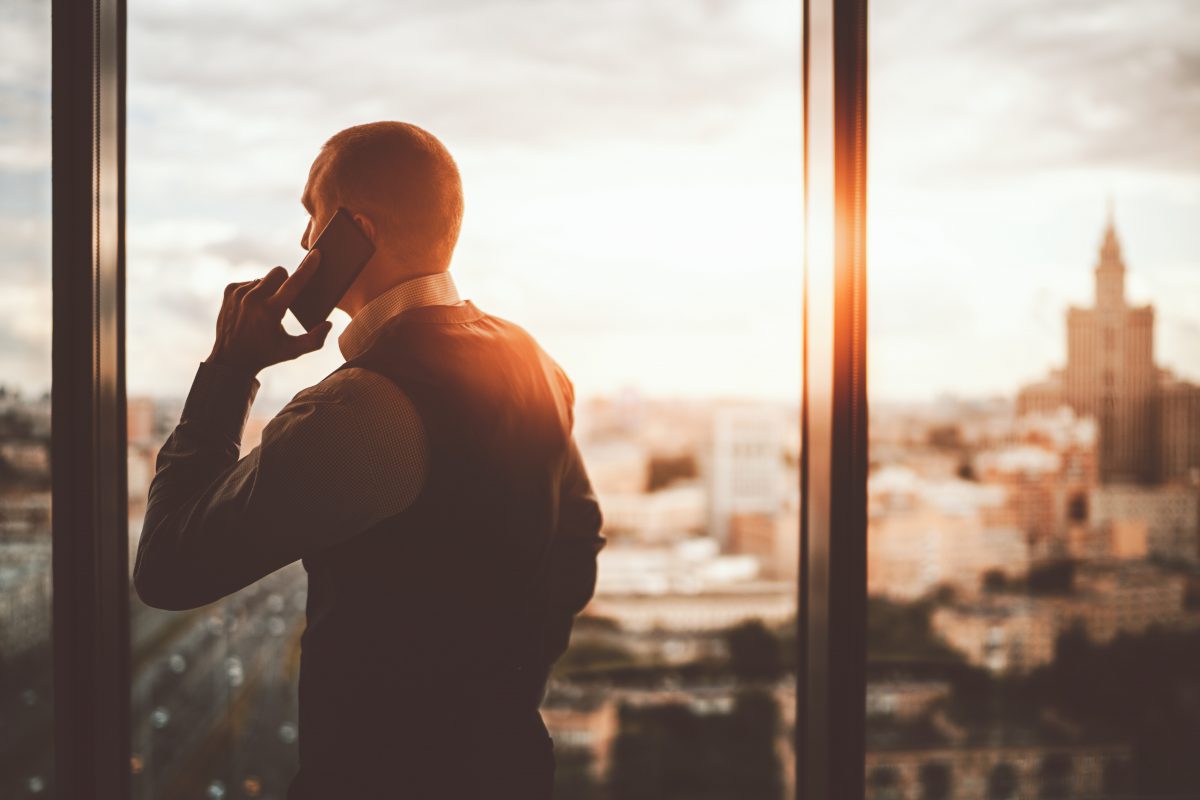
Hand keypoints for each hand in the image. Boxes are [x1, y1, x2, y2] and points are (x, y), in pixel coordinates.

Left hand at [206, 248, 331, 376]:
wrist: (230, 360)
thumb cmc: (266, 354)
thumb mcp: (293, 351)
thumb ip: (315, 340)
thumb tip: (328, 324)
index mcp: (270, 311)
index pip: (294, 284)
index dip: (307, 268)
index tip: (315, 254)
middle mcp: (253, 299)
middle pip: (279, 273)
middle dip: (285, 282)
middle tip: (282, 301)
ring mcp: (239, 293)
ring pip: (265, 278)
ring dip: (270, 289)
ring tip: (265, 309)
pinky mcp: (229, 291)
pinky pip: (250, 281)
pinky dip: (255, 291)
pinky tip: (253, 308)